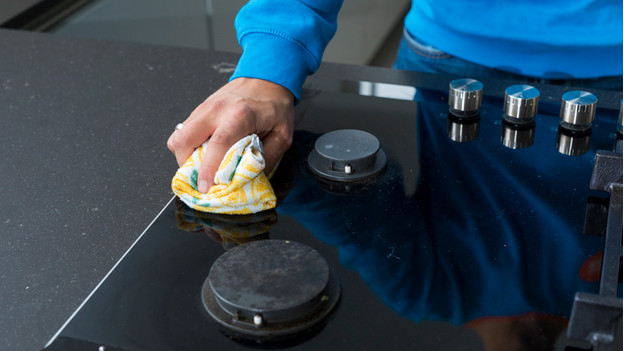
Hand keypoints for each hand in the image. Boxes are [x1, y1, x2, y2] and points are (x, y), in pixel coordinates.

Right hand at [167, 77, 294, 192]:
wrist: (266, 78)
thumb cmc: (274, 106)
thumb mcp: (281, 135)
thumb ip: (267, 159)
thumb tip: (250, 180)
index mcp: (239, 116)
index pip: (217, 145)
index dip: (208, 169)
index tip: (206, 188)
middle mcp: (216, 110)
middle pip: (184, 140)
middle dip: (187, 165)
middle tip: (202, 178)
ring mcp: (204, 109)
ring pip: (178, 136)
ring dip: (186, 156)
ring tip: (202, 166)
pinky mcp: (199, 110)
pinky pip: (184, 131)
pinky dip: (188, 146)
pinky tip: (204, 152)